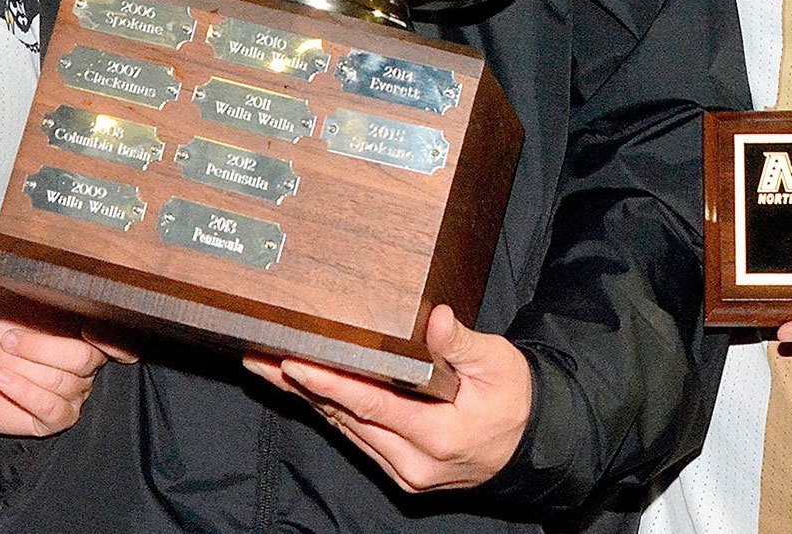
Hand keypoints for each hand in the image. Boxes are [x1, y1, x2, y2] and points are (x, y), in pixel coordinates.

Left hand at [0, 302, 137, 435]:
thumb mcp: (17, 300)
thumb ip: (43, 293)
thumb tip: (58, 277)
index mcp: (83, 333)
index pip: (117, 339)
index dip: (113, 338)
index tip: (90, 329)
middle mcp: (85, 365)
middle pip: (81, 358)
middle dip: (40, 348)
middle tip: (7, 338)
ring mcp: (73, 393)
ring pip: (60, 382)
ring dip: (21, 367)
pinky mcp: (53, 419)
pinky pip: (51, 408)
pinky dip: (25, 391)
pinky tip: (2, 378)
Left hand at [244, 305, 530, 492]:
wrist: (531, 444)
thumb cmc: (515, 398)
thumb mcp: (499, 364)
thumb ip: (461, 344)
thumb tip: (435, 319)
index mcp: (439, 437)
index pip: (371, 406)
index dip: (329, 383)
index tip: (294, 363)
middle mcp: (415, 463)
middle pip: (346, 419)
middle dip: (300, 387)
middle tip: (260, 355)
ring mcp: (406, 472)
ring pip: (345, 430)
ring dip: (306, 398)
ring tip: (268, 367)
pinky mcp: (401, 472)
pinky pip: (357, 437)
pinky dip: (329, 410)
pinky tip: (304, 390)